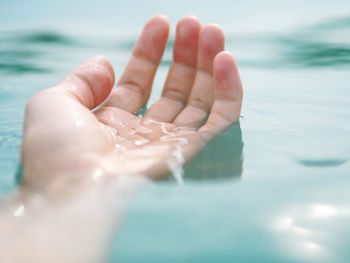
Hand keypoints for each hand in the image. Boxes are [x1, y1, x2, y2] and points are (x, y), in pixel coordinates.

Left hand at [21, 15, 242, 192]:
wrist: (79, 197)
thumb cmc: (60, 156)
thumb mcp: (54, 106)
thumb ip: (80, 81)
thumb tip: (105, 62)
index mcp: (115, 123)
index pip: (139, 81)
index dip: (149, 51)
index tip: (160, 22)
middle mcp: (146, 133)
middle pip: (174, 88)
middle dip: (184, 54)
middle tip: (193, 23)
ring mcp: (172, 144)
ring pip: (201, 99)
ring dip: (208, 64)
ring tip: (212, 31)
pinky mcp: (196, 152)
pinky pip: (221, 119)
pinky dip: (228, 90)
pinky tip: (225, 59)